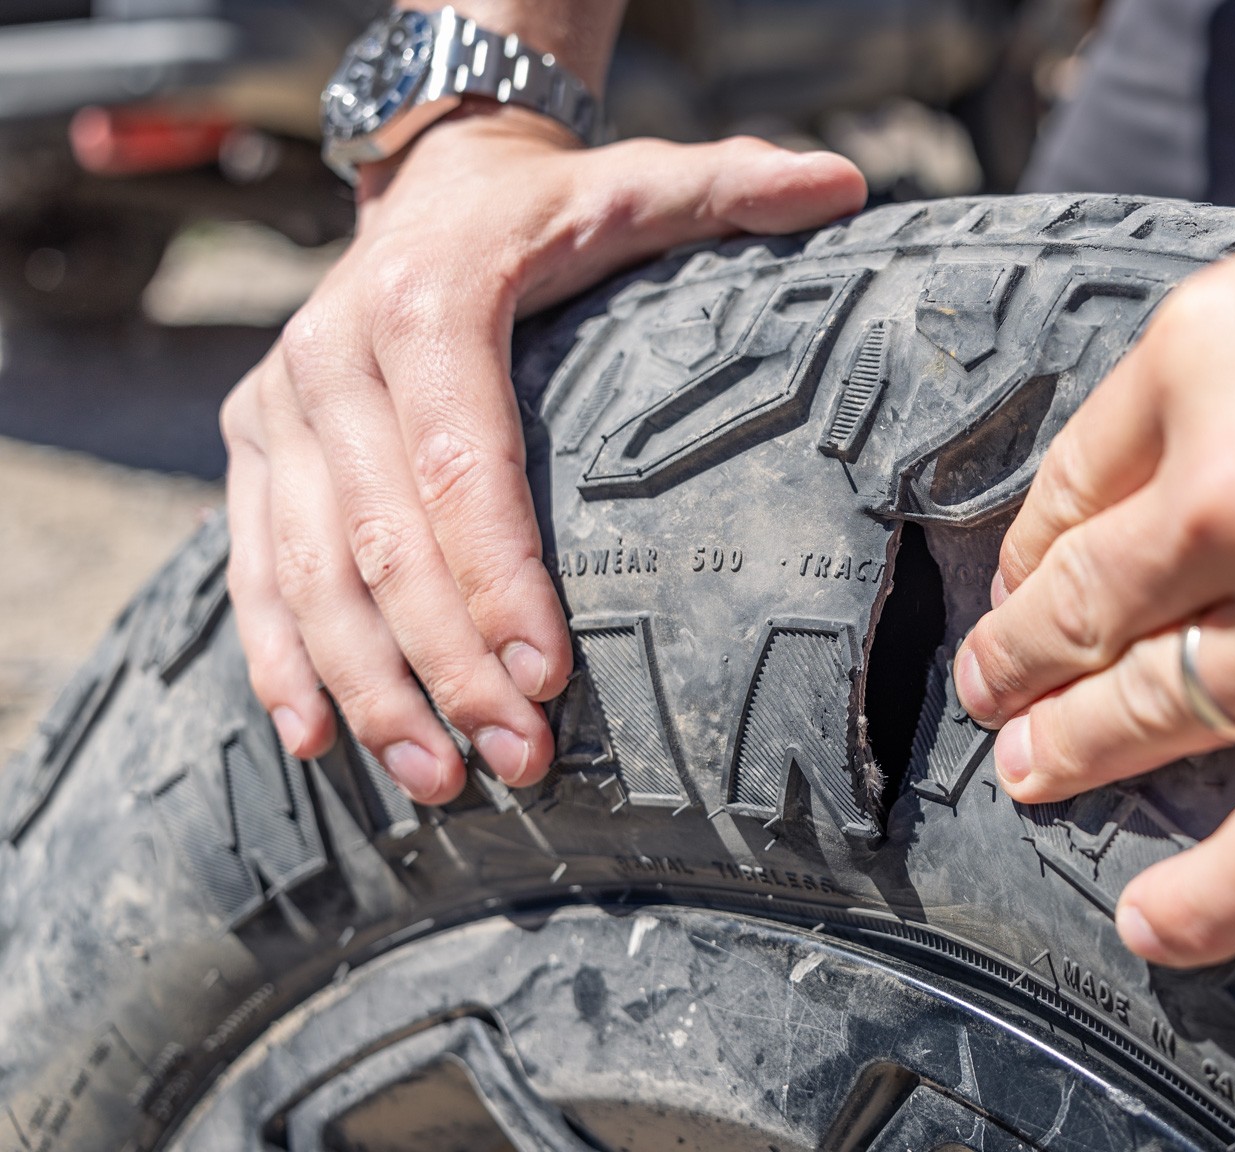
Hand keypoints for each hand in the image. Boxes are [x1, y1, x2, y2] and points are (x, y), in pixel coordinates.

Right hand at [222, 110, 864, 802]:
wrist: (429, 183)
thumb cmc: (557, 210)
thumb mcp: (642, 183)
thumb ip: (736, 188)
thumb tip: (849, 181)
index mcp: (430, 298)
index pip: (461, 459)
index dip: (499, 576)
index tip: (551, 678)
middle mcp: (331, 351)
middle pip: (380, 538)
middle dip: (446, 665)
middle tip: (516, 761)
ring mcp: (277, 404)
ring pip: (306, 572)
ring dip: (368, 688)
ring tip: (438, 783)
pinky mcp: (249, 444)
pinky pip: (252, 568)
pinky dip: (280, 661)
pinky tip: (315, 745)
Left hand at [953, 0, 1234, 966]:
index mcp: (1224, 353)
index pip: (1079, 483)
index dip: (1036, 554)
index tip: (1023, 592)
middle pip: (1092, 614)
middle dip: (1027, 665)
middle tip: (1002, 700)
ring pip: (1163, 728)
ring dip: (1081, 762)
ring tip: (1040, 783)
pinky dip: (1211, 901)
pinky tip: (1156, 922)